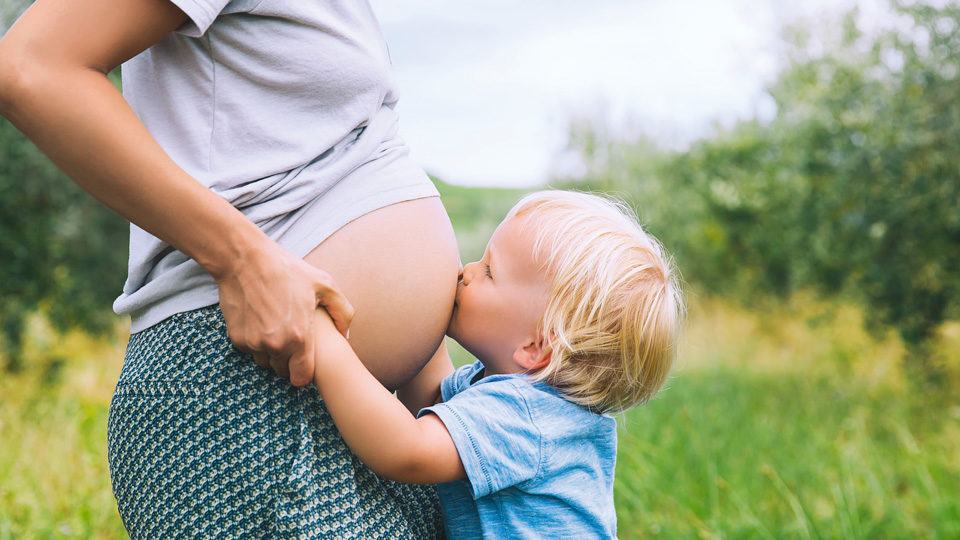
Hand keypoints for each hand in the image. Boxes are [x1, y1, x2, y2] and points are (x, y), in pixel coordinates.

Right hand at [214, 238, 353, 385]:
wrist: (244, 259)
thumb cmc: (287, 270)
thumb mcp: (324, 284)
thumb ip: (342, 312)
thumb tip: (346, 335)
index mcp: (299, 337)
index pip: (301, 378)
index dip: (305, 372)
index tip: (305, 360)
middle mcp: (275, 345)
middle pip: (283, 371)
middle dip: (288, 360)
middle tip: (292, 337)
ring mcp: (253, 343)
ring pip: (265, 362)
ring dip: (271, 352)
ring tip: (277, 327)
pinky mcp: (236, 338)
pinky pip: (250, 350)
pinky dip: (255, 341)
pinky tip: (261, 320)